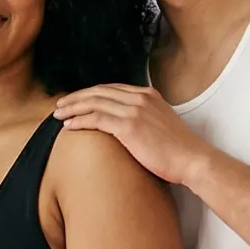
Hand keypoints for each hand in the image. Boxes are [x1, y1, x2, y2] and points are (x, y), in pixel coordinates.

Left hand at [53, 83, 206, 185]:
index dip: (90, 94)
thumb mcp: (160, 125)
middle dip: (76, 98)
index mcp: (148, 95)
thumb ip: (143, 119)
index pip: (111, 88)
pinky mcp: (129, 126)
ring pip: (94, 103)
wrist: (192, 159)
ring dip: (73, 108)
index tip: (76, 101)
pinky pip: (96, 119)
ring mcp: (135, 110)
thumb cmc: (177, 150)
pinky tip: (69, 126)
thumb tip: (126, 128)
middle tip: (60, 105)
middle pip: (99, 92)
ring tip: (58, 115)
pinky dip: (80, 121)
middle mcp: (140, 98)